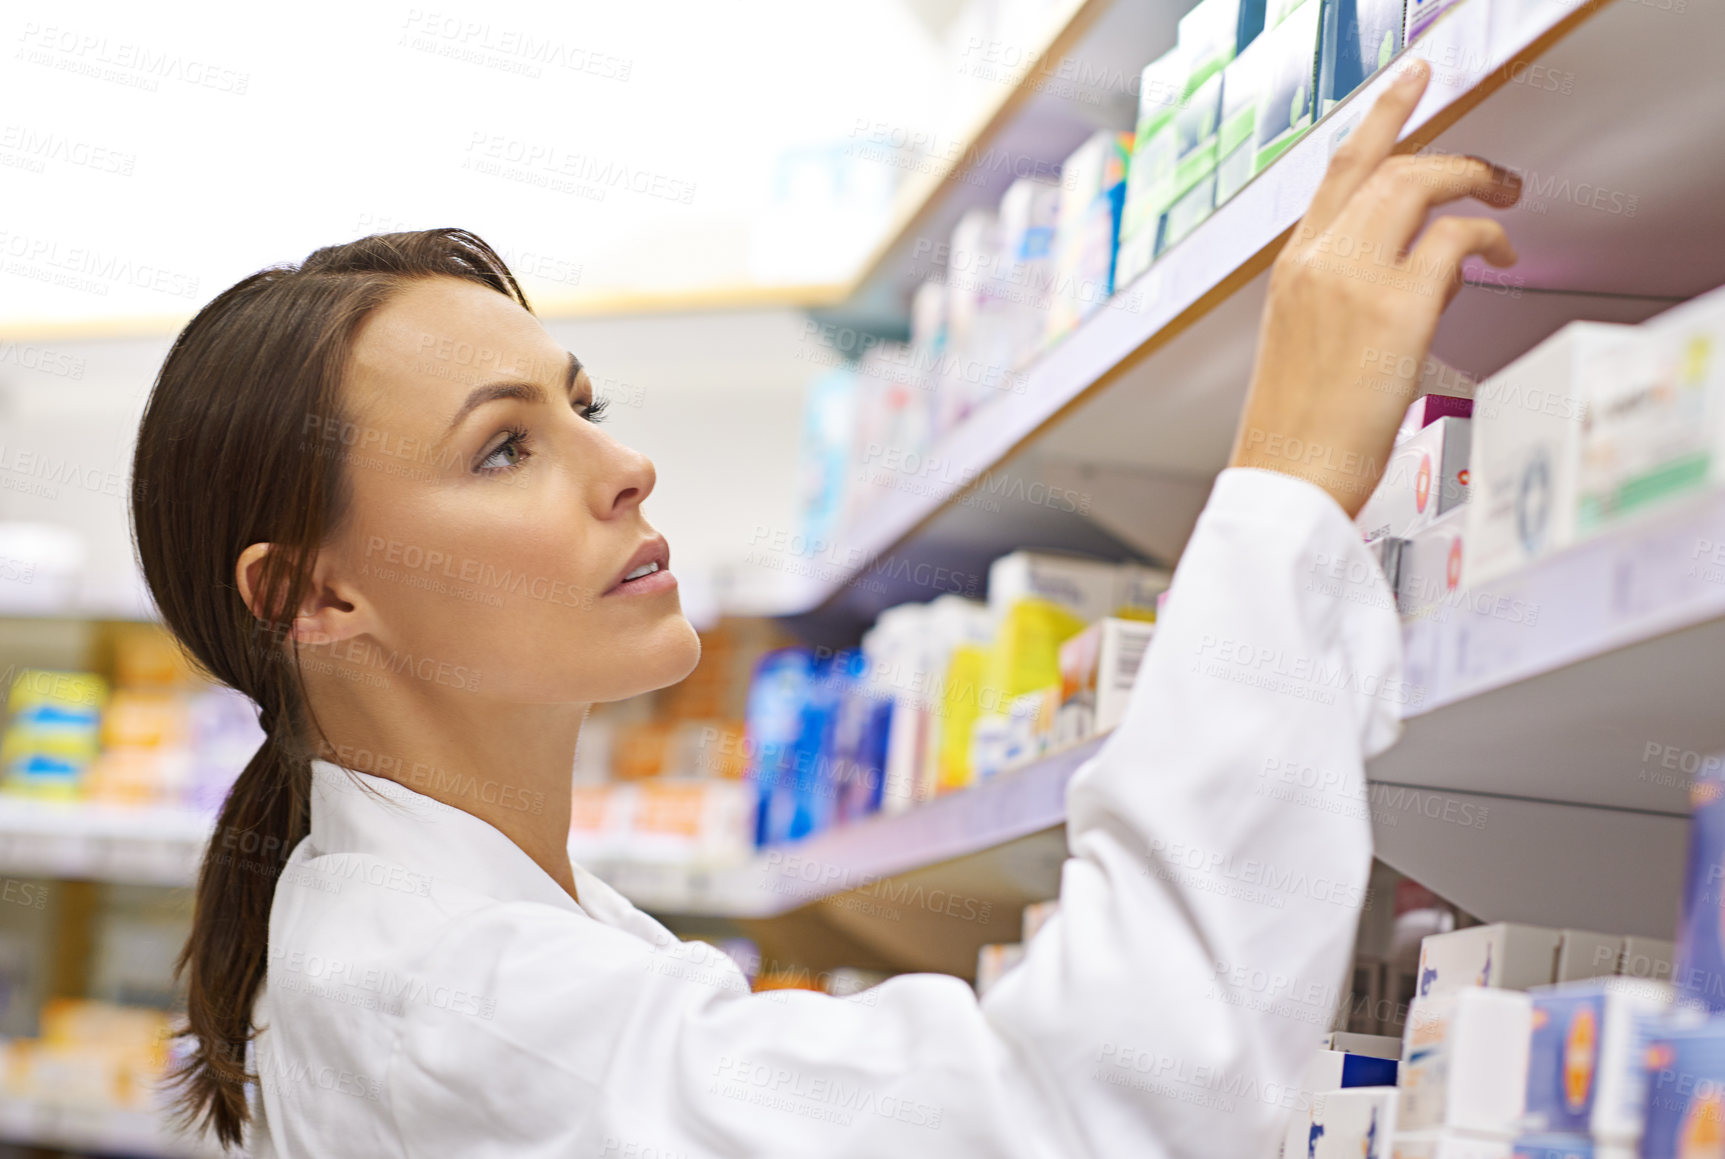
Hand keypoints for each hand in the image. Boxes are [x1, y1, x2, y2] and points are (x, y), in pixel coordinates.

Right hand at [1227, 58, 1521, 517]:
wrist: (1284, 482)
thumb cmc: (1296, 434)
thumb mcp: (1309, 348)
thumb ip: (1356, 297)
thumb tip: (1429, 272)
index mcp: (1291, 269)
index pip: (1337, 172)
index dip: (1379, 120)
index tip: (1406, 89)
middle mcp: (1316, 261)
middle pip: (1385, 164)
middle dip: (1446, 148)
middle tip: (1486, 168)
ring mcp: (1353, 280)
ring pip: (1419, 183)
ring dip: (1473, 180)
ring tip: (1502, 198)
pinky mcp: (1395, 310)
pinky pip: (1456, 241)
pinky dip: (1488, 238)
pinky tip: (1501, 257)